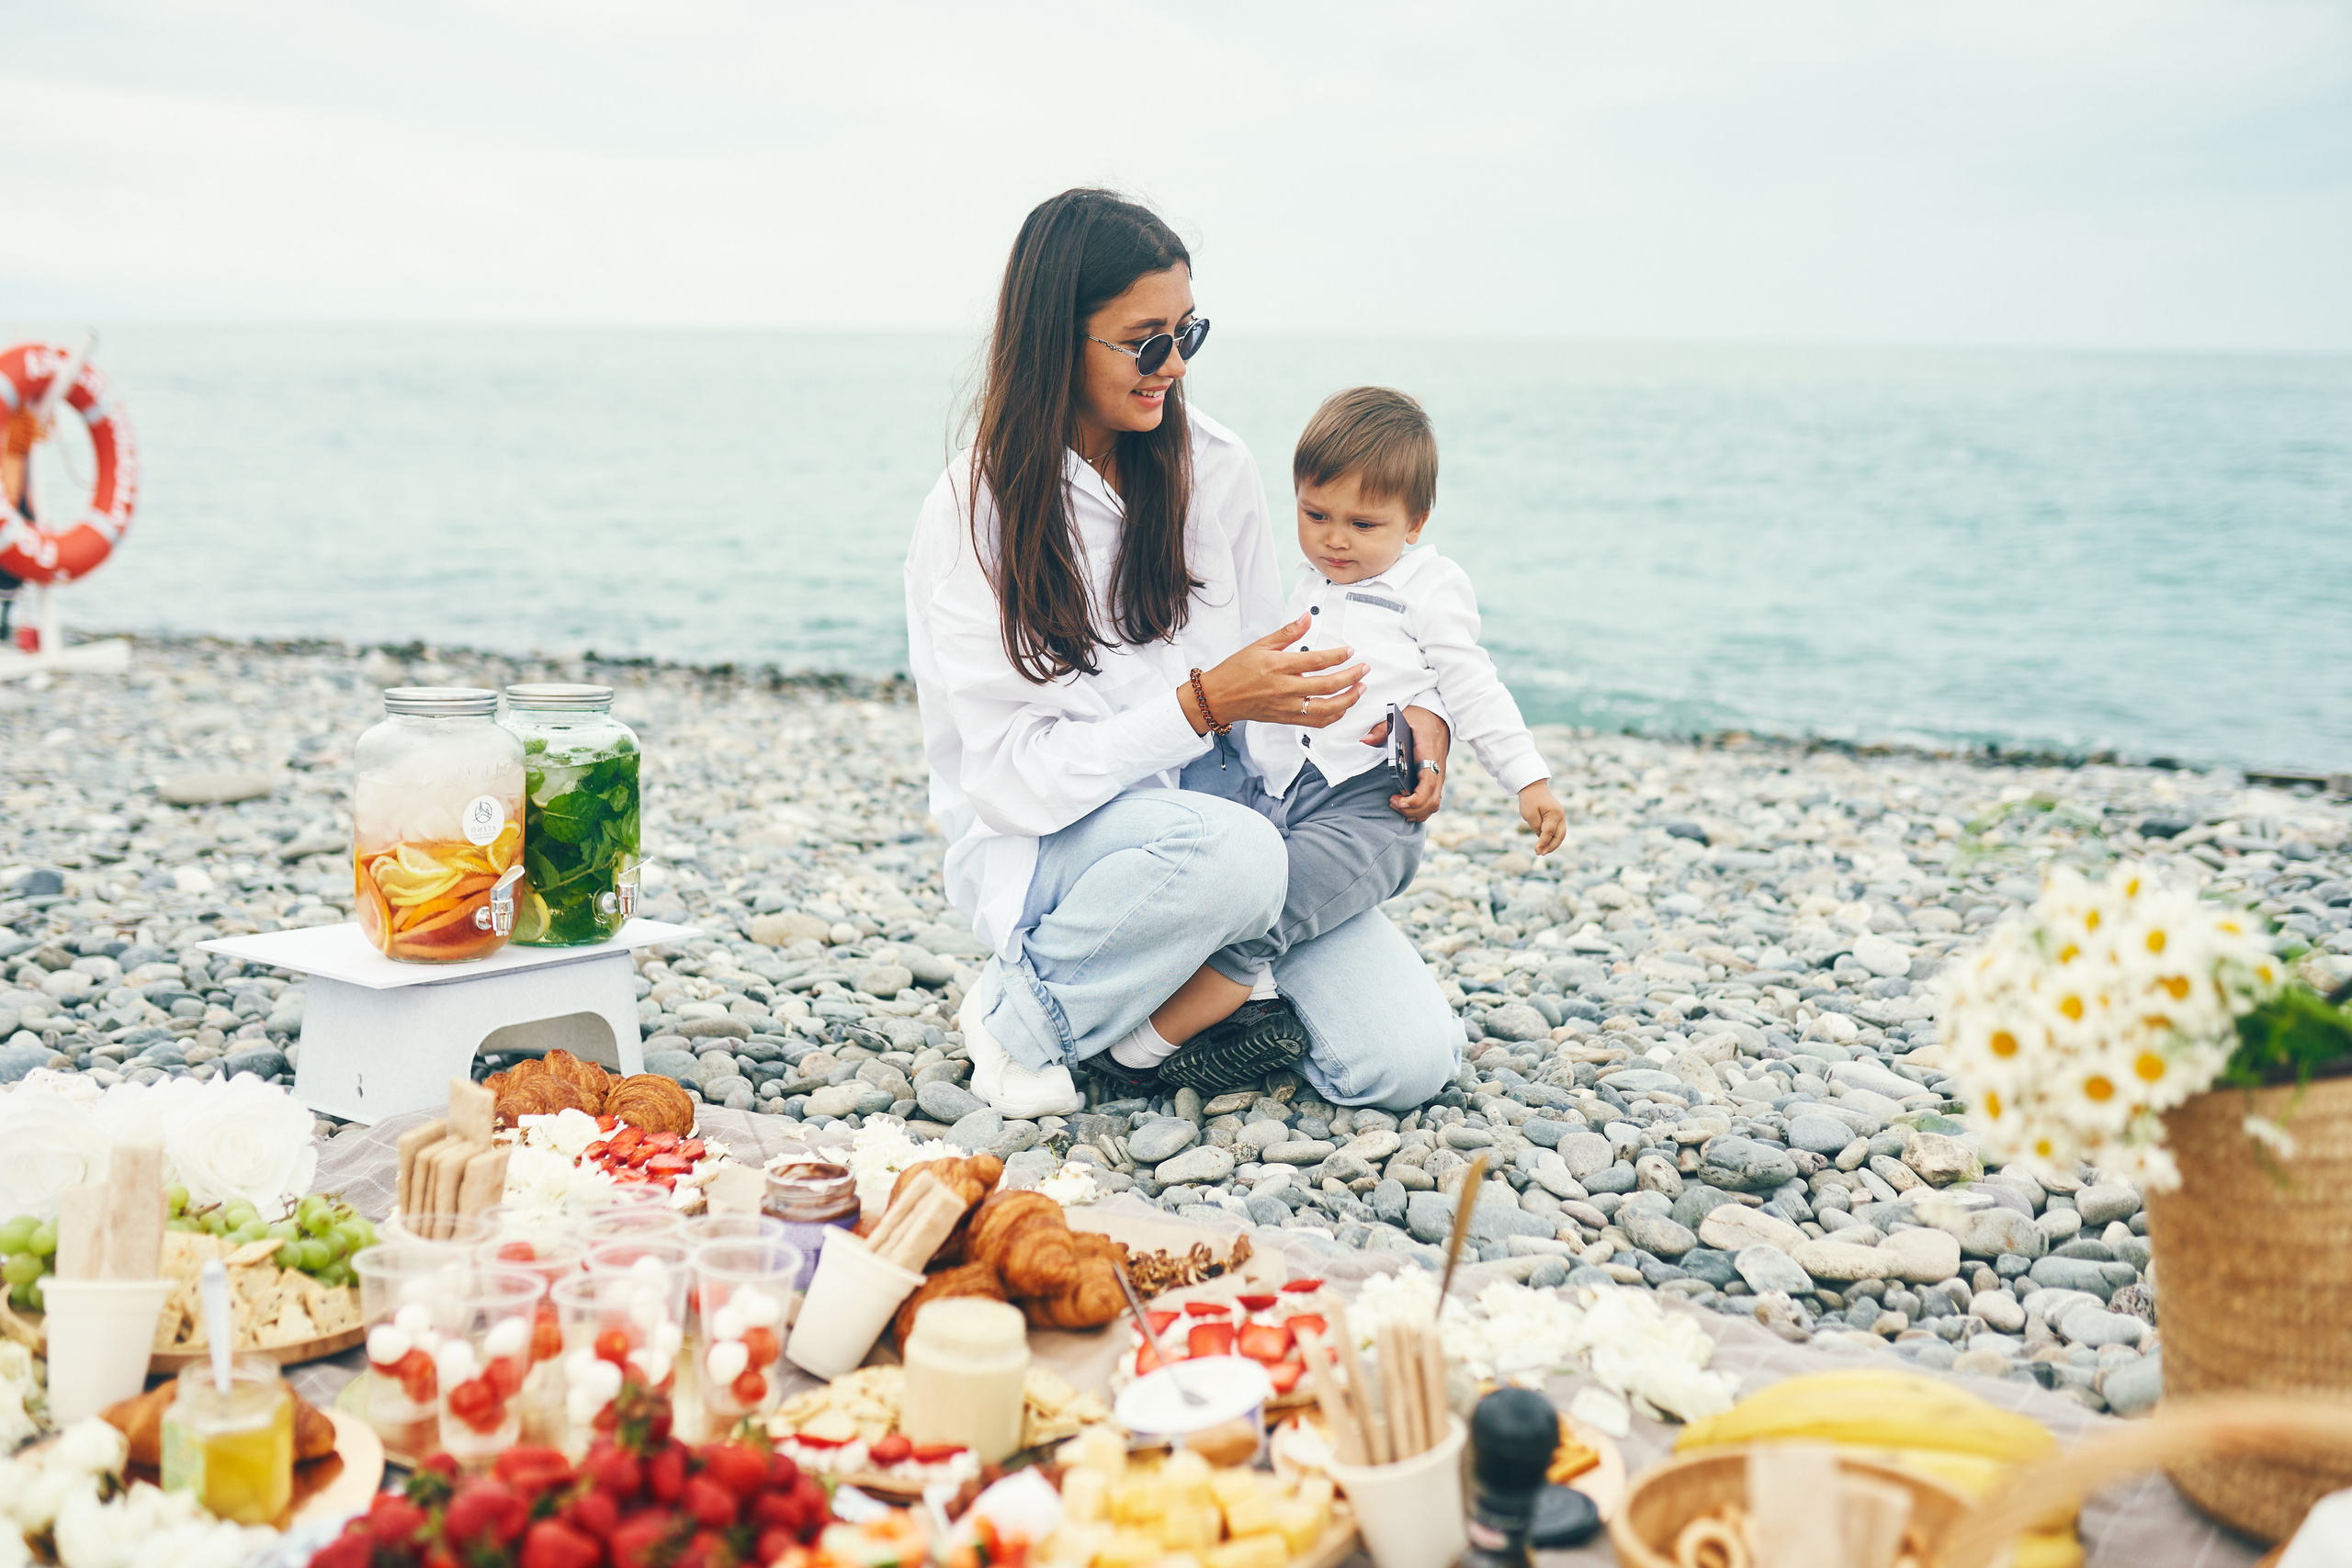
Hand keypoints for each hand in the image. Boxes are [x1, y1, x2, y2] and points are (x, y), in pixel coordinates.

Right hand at [1184, 614, 1367, 731]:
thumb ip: (1287, 632)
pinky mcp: (1286, 719)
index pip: (1315, 661)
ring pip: (1326, 708)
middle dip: (1351, 677)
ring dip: (1348, 699)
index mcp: (1278, 666)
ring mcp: (1286, 707)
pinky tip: (1343, 706)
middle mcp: (1284, 689)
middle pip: (1326, 686)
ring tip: (1360, 689)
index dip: (1337, 656)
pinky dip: (1334, 716)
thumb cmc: (1237, 670)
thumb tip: (1307, 617)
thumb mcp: (1260, 645)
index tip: (1350, 651)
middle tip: (1364, 669)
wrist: (1219, 697)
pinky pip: (1316, 722)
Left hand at [1362, 704, 1449, 822]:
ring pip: (1434, 803)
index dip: (1415, 798)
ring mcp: (1438, 775)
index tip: (1398, 801)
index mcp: (1428, 752)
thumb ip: (1382, 729)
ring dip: (1416, 812)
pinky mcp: (1436, 779)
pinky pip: (1433, 801)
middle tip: (1391, 802)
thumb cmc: (1418, 718)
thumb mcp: (1401, 717)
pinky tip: (1405, 809)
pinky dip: (1420, 810)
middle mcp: (1437, 767)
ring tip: (1396, 805)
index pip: (1428, 782)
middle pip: (1432, 799)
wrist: (1437, 716)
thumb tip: (1365, 741)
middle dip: (1412, 809)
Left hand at [1519, 781, 1565, 854]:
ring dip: (1553, 844)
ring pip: (1561, 834)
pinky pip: (1557, 831)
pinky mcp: (1558, 817)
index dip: (1543, 843)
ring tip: (1543, 852)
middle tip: (1541, 854)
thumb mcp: (1530, 814)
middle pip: (1560, 836)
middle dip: (1551, 847)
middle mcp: (1561, 815)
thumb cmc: (1530, 799)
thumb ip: (1537, 827)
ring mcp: (1561, 816)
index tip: (1536, 850)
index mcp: (1554, 813)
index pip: (1549, 832)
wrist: (1533, 787)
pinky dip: (1552, 838)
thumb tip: (1542, 839)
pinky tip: (1545, 844)